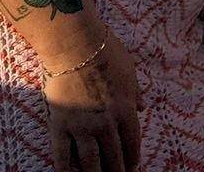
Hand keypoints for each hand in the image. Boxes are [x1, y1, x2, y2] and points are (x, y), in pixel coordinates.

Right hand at [41, 26, 140, 171]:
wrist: (73, 45)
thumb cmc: (104, 52)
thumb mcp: (129, 70)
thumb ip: (135, 92)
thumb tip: (142, 106)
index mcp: (125, 110)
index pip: (132, 143)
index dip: (133, 158)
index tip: (133, 167)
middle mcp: (105, 123)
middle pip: (113, 156)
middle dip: (117, 171)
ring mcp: (81, 126)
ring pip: (90, 161)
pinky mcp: (60, 124)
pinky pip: (62, 153)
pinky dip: (64, 168)